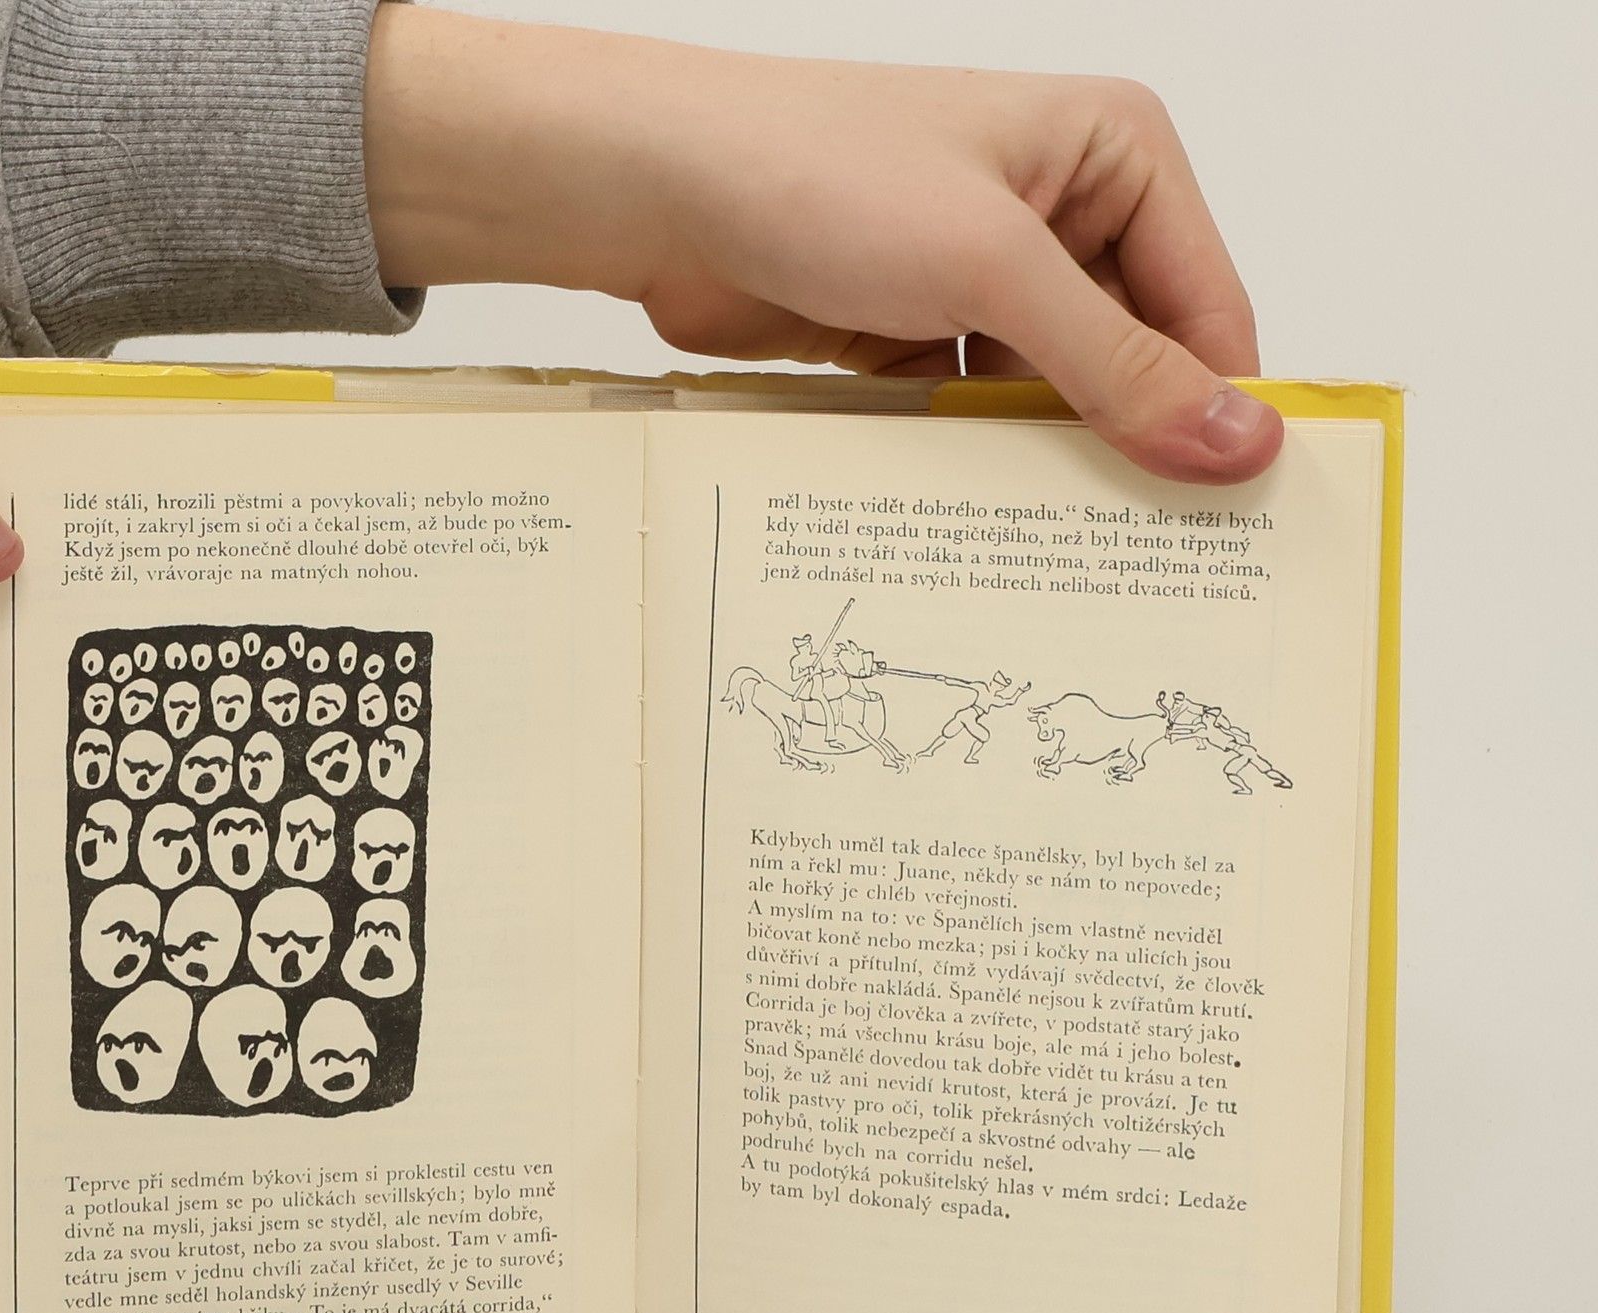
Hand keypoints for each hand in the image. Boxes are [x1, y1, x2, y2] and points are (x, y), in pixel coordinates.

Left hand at [367, 14, 1280, 482]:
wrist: (661, 195)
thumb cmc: (820, 174)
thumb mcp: (994, 268)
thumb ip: (1117, 364)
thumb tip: (1239, 440)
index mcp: (1115, 156)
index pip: (1209, 307)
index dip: (1222, 413)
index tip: (1233, 523)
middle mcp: (1062, 214)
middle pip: (1135, 363)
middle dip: (1135, 451)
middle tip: (1155, 568)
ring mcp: (987, 282)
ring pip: (1054, 403)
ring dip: (1053, 472)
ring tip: (1071, 565)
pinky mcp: (921, 337)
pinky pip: (979, 423)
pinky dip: (982, 470)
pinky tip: (987, 532)